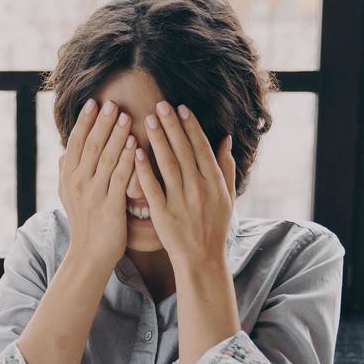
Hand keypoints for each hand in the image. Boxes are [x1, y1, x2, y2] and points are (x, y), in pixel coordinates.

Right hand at [58, 97, 136, 270]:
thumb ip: (68, 172)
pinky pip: (119, 177)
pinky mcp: (110, 206)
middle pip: (91, 146)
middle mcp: (78, 183)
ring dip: (116, 135)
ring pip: (105, 158)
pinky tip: (135, 144)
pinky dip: (126, 158)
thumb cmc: (85, 222)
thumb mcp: (68, 196)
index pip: (76, 143)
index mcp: (68, 177)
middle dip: (102, 122)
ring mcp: (93, 194)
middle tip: (112, 103)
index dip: (84, 121)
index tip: (94, 102)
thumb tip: (65, 151)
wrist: (89, 254)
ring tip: (126, 116)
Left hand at [135, 101, 235, 269]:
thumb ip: (226, 167)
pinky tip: (136, 151)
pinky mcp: (163, 214)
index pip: (201, 148)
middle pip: (183, 150)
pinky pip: (152, 187)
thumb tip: (225, 139)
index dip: (190, 126)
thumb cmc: (214, 227)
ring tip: (147, 119)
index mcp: (214, 182)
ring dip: (158, 139)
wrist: (202, 259)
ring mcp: (180, 201)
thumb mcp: (227, 197)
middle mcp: (199, 188)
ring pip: (168, 164)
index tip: (180, 108)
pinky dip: (144, 169)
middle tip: (160, 104)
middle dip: (172, 125)